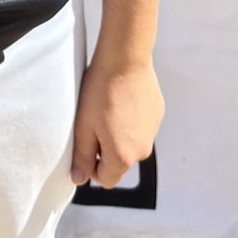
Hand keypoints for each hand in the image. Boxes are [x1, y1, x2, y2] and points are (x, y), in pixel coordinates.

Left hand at [70, 58, 163, 188]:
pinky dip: (132, 120)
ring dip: (120, 134)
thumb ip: (82, 156)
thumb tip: (79, 179)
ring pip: (132, 144)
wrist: (125, 58)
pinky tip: (123, 100)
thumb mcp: (84, 125)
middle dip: (106, 149)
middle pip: (120, 162)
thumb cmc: (101, 90)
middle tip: (95, 122)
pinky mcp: (157, 115)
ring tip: (109, 108)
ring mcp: (153, 132)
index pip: (106, 179)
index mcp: (123, 157)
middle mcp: (143, 150)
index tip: (86, 143)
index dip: (92, 165)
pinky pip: (142, 127)